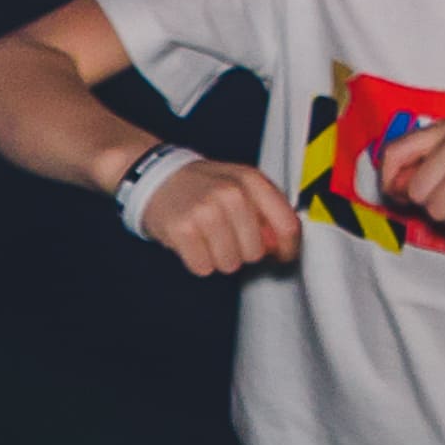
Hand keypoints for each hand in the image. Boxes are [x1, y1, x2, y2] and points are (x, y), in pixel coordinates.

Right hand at [128, 157, 303, 278]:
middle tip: (225, 237)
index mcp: (251, 180)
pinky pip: (203, 267)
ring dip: (217, 258)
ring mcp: (206, 211)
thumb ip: (266, 213)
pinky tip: (192, 243)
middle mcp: (231, 193)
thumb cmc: (203, 187)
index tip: (281, 256)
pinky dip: (197, 261)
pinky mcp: (183, 229)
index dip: (288, 248)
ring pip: (229, 264)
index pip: (287, 225)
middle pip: (255, 252)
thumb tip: (280, 249)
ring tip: (206, 238)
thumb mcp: (240, 186)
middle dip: (241, 252)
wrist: (156, 176)